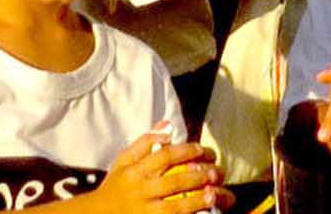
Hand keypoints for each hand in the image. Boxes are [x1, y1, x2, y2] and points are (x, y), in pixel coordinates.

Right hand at [92, 134, 230, 212]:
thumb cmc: (114, 185)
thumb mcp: (123, 160)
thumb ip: (145, 142)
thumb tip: (168, 125)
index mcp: (134, 171)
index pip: (164, 157)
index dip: (186, 151)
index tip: (202, 149)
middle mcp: (139, 191)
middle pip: (173, 182)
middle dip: (197, 176)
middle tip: (216, 172)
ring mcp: (144, 212)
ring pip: (173, 208)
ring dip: (195, 201)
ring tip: (213, 194)